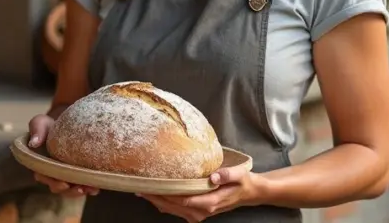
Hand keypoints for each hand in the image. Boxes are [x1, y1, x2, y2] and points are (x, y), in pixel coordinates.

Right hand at [27, 114, 99, 197]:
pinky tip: (96, 188)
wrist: (68, 123)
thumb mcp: (41, 123)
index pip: (44, 176)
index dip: (52, 182)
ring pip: (71, 190)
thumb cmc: (51, 125)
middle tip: (79, 188)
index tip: (63, 183)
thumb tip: (33, 143)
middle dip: (69, 191)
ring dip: (80, 191)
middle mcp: (53, 173)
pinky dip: (90, 189)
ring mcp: (67, 175)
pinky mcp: (80, 174)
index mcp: (41, 164)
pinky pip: (84, 185)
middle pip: (59, 187)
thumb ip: (36, 129)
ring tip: (90, 189)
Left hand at [138, 164, 259, 221]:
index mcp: (211, 202)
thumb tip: (213, 176)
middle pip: (174, 206)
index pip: (183, 200)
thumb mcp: (239, 174)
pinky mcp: (197, 212)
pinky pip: (177, 210)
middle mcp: (203, 211)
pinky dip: (165, 204)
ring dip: (158, 202)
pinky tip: (155, 196)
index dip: (166, 195)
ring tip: (142, 191)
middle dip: (156, 198)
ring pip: (174, 210)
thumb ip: (227, 175)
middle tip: (140, 188)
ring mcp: (199, 214)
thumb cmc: (242, 181)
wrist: (248, 193)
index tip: (152, 187)